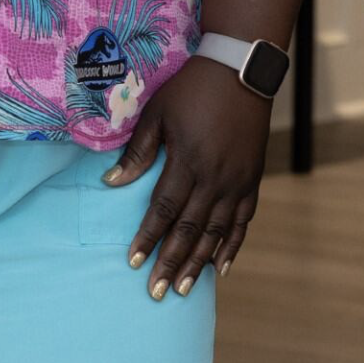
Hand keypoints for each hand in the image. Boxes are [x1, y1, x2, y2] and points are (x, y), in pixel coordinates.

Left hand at [105, 56, 271, 299]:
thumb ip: (138, 151)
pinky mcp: (252, 180)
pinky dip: (232, 246)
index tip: (133, 262)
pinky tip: (221, 268)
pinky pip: (243, 222)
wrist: (240, 71)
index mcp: (188, 161)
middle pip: (190, 230)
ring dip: (199, 263)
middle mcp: (215, 177)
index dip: (148, 237)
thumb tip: (111, 182)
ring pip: (216, 232)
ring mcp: (237, 181)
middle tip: (156, 291)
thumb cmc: (192, 89)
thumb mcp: (158, 113)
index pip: (164, 209)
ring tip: (184, 289)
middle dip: (171, 262)